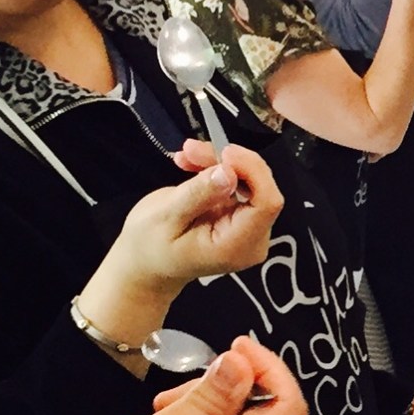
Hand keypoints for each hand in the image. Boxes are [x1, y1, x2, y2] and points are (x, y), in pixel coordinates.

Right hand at [84, 148, 284, 339]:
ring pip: (248, 181)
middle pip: (259, 188)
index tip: (225, 152)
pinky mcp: (240, 216)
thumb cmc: (149, 248)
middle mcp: (252, 239)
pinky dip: (217, 170)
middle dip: (229, 162)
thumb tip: (228, 172)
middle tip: (192, 149)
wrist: (146, 265)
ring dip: (219, 163)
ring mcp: (249, 228)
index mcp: (236, 246)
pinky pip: (238, 184)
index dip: (252, 171)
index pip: (267, 204)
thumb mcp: (164, 218)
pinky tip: (191, 164)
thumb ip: (198, 195)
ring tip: (186, 155)